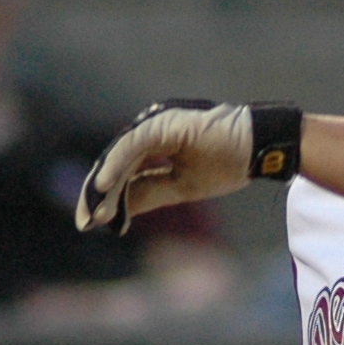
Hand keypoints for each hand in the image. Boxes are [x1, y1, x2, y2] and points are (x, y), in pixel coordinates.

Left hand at [82, 101, 288, 230]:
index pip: (123, 171)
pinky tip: (101, 186)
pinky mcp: (162, 122)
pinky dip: (115, 165)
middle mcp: (151, 130)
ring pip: (119, 155)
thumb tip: (119, 212)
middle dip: (98, 194)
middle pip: (116, 163)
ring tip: (93, 212)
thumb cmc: (228, 163)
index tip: (92, 221)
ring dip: (104, 184)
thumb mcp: (182, 187)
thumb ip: (149, 193)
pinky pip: (131, 144)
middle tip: (84, 221)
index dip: (108, 196)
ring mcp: (155, 123)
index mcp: (156, 144)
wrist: (258, 148)